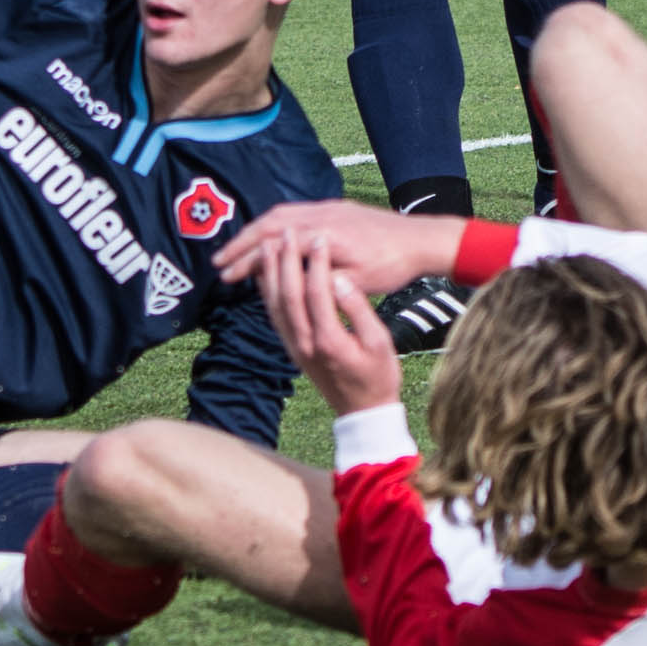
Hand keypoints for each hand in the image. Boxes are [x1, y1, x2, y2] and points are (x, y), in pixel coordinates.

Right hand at [214, 198, 459, 294]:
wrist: (420, 240)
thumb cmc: (392, 265)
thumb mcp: (356, 282)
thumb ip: (321, 282)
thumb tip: (289, 285)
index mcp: (323, 234)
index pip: (273, 245)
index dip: (246, 261)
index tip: (226, 276)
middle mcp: (320, 214)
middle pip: (269, 224)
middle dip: (241, 243)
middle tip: (220, 263)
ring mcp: (327, 208)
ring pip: (280, 215)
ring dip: (256, 232)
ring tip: (238, 252)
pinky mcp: (335, 209)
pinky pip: (295, 212)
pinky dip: (274, 225)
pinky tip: (271, 240)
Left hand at [257, 236, 402, 417]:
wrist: (363, 413)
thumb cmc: (378, 377)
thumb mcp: (379, 343)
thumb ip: (358, 310)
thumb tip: (340, 280)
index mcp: (329, 339)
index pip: (316, 292)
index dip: (316, 263)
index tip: (320, 238)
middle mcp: (305, 343)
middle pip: (288, 295)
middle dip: (286, 261)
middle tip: (287, 233)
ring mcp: (295, 347)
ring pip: (275, 305)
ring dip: (270, 273)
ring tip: (268, 245)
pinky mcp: (291, 349)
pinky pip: (274, 317)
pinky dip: (268, 293)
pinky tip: (267, 275)